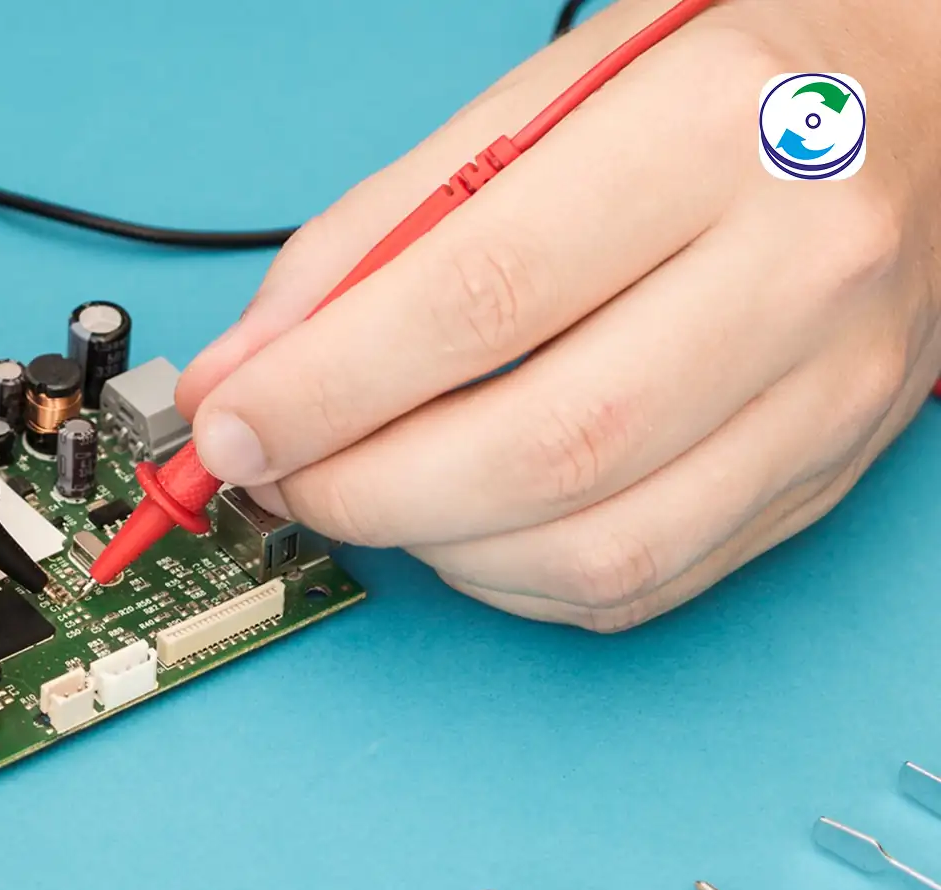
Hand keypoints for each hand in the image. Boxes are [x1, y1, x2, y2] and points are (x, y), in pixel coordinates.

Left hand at [177, 0, 940, 630]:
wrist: (922, 106)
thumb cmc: (712, 92)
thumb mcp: (534, 105)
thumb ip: (372, 240)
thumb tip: (242, 372)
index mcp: (706, 134)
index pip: (480, 298)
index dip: (328, 387)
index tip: (234, 425)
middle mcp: (794, 265)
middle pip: (541, 447)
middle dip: (365, 488)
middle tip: (282, 472)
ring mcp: (829, 386)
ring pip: (593, 545)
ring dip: (430, 546)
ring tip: (362, 492)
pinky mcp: (826, 472)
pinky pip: (640, 582)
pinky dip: (511, 578)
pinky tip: (460, 524)